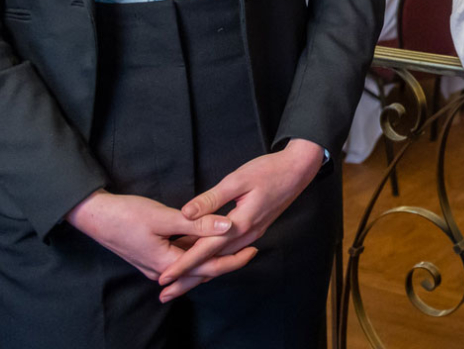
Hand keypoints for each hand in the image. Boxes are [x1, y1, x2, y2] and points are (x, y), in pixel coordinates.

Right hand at [66, 190, 253, 293]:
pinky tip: (210, 241)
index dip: (234, 259)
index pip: (209, 267)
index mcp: (168, 264)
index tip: (254, 248)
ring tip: (237, 244)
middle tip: (253, 247)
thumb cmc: (126, 215)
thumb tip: (227, 226)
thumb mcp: (164, 217)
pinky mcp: (154, 255)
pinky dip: (198, 251)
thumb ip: (197, 224)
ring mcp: (157, 264)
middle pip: (203, 269)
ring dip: (213, 256)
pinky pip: (182, 257)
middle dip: (228, 260)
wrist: (95, 216)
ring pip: (193, 264)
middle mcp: (163, 270)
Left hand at [156, 139, 326, 301]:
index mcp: (240, 223)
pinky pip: (230, 251)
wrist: (298, 170)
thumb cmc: (268, 170)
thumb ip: (211, 199)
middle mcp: (247, 235)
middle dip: (188, 278)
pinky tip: (203, 261)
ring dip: (200, 272)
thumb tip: (186, 213)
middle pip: (213, 263)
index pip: (206, 249)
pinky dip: (214, 259)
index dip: (184, 264)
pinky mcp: (255, 230)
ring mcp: (252, 234)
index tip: (165, 277)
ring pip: (222, 259)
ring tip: (179, 282)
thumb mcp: (237, 180)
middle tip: (165, 293)